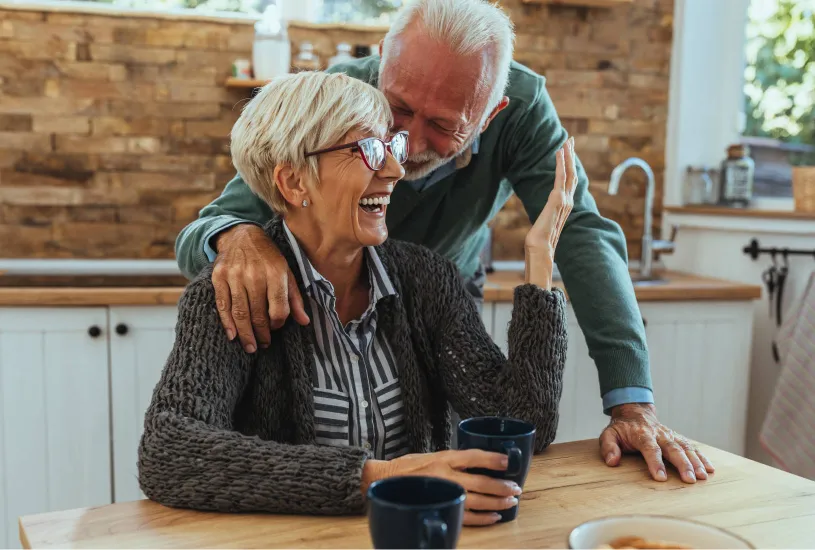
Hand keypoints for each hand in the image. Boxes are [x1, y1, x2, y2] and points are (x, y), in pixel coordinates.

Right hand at [211, 224, 308, 352]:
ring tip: (250, 346)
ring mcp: (234, 276)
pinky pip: (223, 305)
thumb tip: (305, 321)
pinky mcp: (219, 277)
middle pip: (258, 313)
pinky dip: (227, 323)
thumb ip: (295, 298)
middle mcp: (254, 275)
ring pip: (240, 313)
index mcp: (275, 273)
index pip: (278, 308)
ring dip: (245, 334)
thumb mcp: (286, 272)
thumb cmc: (268, 257)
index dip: (278, 323)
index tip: (276, 328)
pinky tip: (232, 335)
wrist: (241, 235)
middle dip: (262, 334)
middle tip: (264, 345)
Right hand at [362, 450, 521, 525]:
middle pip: (481, 481)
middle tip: (516, 488)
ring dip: (497, 502)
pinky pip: (466, 516)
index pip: (474, 456)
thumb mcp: (429, 455)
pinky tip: (495, 517)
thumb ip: (451, 460)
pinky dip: (483, 518)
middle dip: (502, 486)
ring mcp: (443, 493)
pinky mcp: (439, 507)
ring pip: (477, 500)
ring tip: (511, 502)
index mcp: (443, 458)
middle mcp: (445, 475)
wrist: (381, 481)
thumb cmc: (406, 468)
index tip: (508, 461)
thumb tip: (475, 464)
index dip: (493, 458)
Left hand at [524, 137, 576, 288]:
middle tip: (570, 140)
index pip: (569, 181)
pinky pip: (561, 177)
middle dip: (571, 156)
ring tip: (566, 142)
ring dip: (568, 155)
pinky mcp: (558, 200)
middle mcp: (568, 201)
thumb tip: (543, 217)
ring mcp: (565, 200)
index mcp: (565, 205)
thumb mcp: (543, 223)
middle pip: (573, 173)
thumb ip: (547, 216)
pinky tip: (559, 152)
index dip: (569, 165)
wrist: (540, 249)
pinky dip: (561, 163)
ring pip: (569, 172)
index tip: (567, 152)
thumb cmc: (539, 241)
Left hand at [600, 403, 714, 483]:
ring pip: (685, 447)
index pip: (650, 448)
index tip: (661, 478)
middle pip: (673, 449)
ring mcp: (670, 435)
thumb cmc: (622, 428)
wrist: (635, 412)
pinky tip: (710, 469)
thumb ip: (608, 447)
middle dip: (683, 464)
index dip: (655, 463)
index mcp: (642, 434)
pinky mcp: (678, 438)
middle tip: (690, 479)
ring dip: (695, 462)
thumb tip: (612, 461)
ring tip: (703, 477)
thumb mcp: (609, 434)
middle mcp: (659, 434)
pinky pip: (692, 447)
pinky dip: (702, 457)